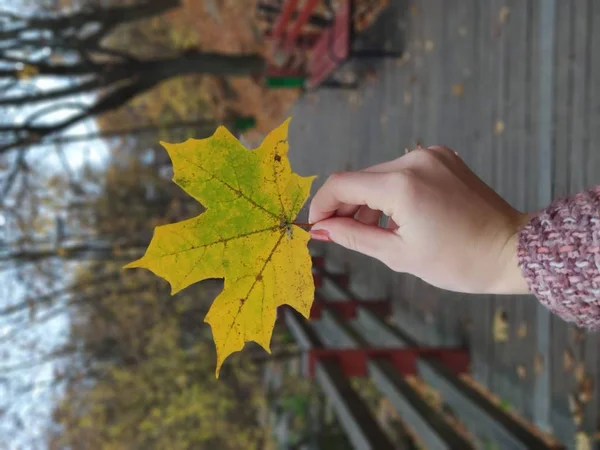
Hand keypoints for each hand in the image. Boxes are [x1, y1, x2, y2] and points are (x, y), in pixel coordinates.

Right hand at [308, 146, 531, 294]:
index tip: (317, 227)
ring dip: (367, 200)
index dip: (322, 206)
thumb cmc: (459, 261)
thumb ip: (352, 237)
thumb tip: (320, 230)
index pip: (341, 184)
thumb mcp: (398, 254)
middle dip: (344, 206)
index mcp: (402, 185)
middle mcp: (415, 160)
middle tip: (340, 234)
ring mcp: (431, 156)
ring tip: (371, 231)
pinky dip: (390, 193)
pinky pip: (401, 172)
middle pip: (359, 178)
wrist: (512, 250)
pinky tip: (395, 217)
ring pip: (379, 175)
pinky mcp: (443, 158)